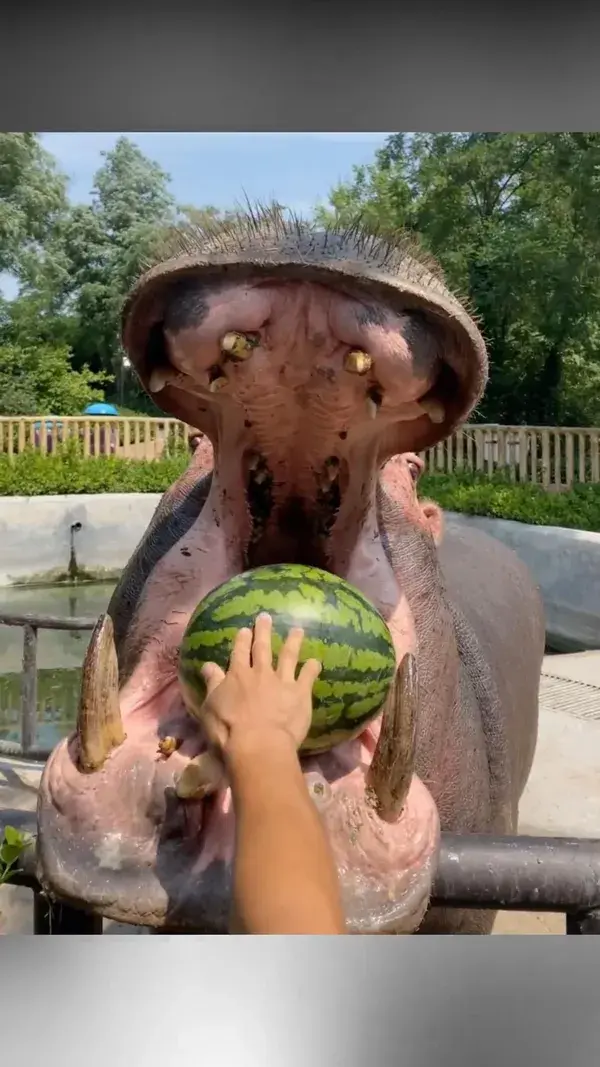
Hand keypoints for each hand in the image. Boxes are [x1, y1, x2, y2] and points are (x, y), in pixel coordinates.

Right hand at [199, 613, 321, 765]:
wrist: (258, 744)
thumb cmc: (228, 729)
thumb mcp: (210, 706)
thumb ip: (212, 683)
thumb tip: (208, 664)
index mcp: (238, 675)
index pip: (240, 652)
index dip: (242, 640)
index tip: (245, 629)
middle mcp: (261, 673)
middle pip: (263, 648)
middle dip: (264, 632)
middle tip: (266, 617)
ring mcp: (282, 681)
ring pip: (289, 656)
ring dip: (293, 642)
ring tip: (298, 630)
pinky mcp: (300, 693)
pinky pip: (308, 677)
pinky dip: (312, 668)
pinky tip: (316, 661)